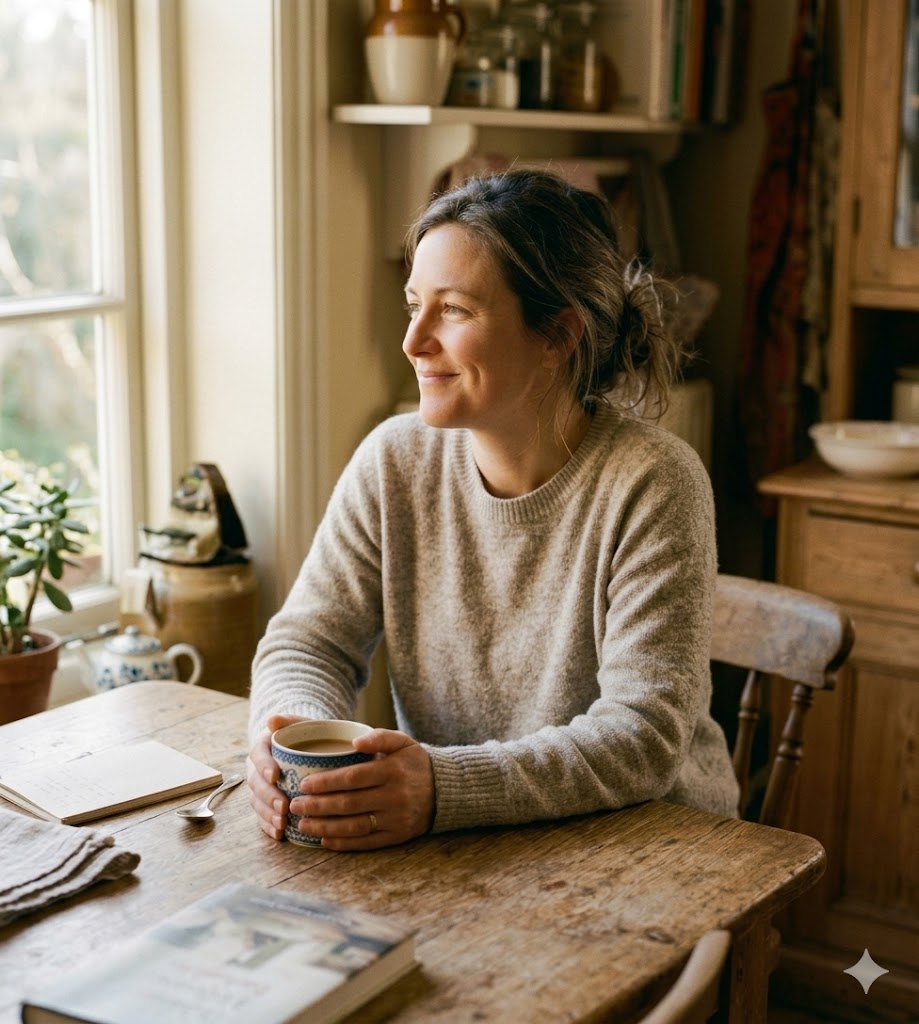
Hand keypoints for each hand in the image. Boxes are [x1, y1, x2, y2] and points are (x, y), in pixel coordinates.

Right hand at [247, 713, 306, 840]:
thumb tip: (273, 720)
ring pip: (257, 802)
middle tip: (284, 806)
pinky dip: (268, 826)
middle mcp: (257, 768)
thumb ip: (287, 720)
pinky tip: (279, 834)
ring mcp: (260, 787)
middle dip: (268, 797)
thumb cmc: (303, 734)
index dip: (263, 766)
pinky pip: (262, 816)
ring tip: (282, 824)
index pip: (258, 755)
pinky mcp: (266, 802)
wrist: (305, 746)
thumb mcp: (299, 723)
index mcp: (262, 747)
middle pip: (256, 784)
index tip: (275, 775)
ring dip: (268, 814)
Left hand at [290, 729, 434, 850]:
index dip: (326, 783)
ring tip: (303, 825)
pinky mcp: (398, 836)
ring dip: (325, 827)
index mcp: (393, 770)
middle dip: (318, 806)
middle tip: (294, 806)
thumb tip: (354, 742)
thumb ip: (379, 737)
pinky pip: (367, 842)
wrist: (445, 789)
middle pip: (349, 804)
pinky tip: (324, 840)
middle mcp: (395, 796)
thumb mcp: (402, 741)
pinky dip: (344, 843)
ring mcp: (396, 819)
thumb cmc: (414, 762)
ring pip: (355, 826)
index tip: (303, 784)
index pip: (352, 778)